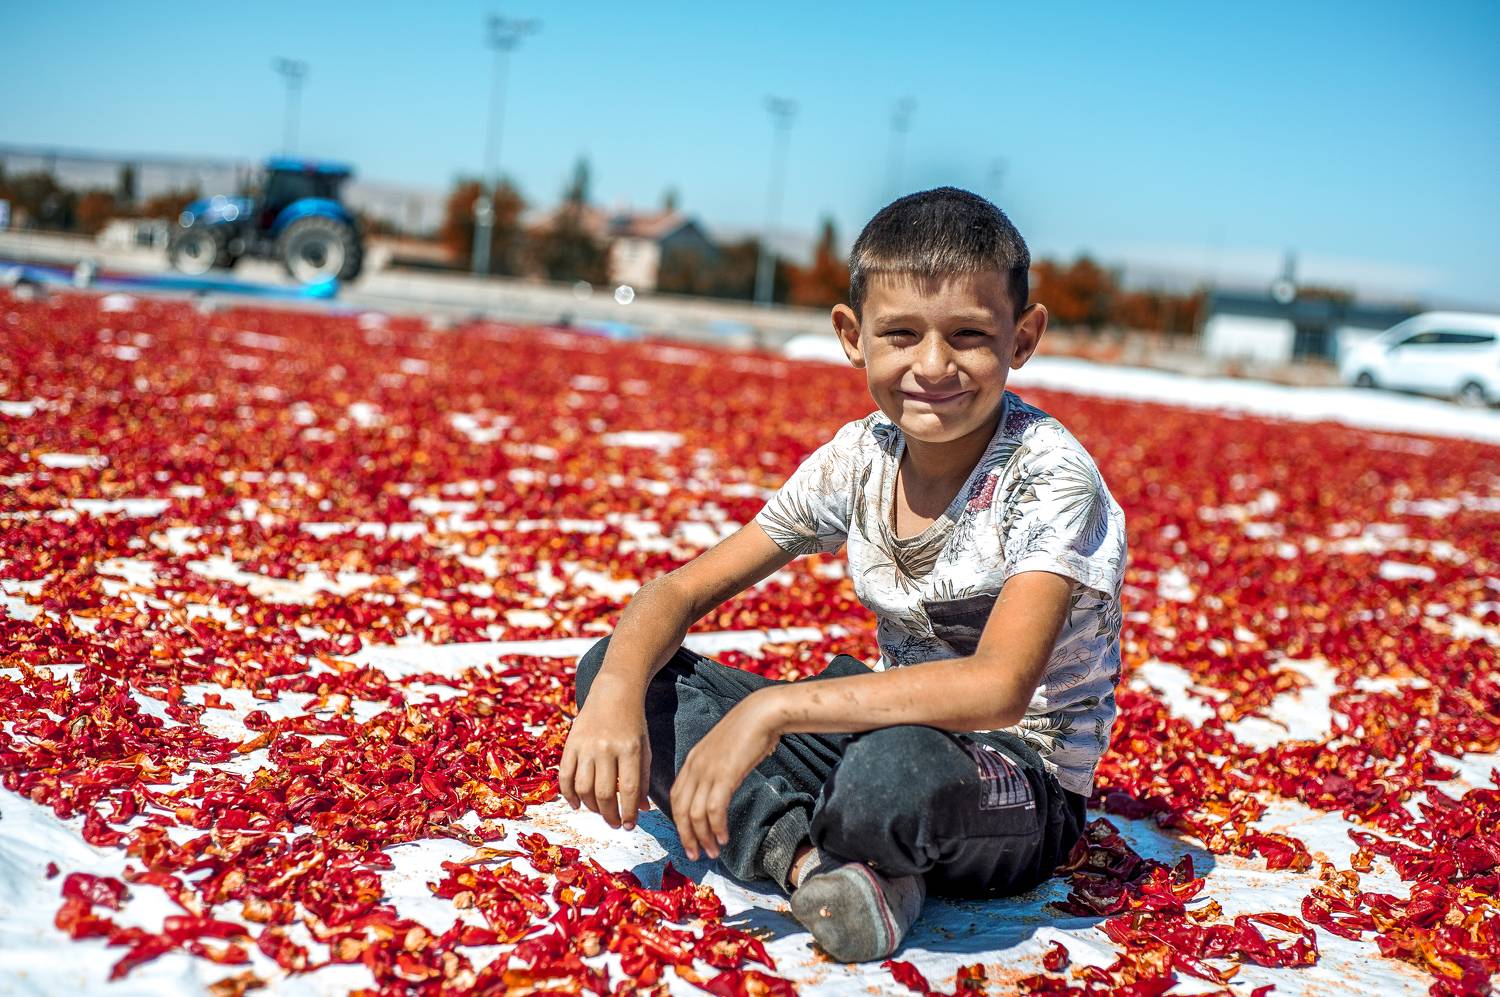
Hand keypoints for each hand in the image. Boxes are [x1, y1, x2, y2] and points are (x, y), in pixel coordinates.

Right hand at [558, 688, 651, 830]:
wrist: (614, 693)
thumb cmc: (633, 724)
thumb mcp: (645, 749)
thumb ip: (644, 780)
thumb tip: (641, 810)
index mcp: (630, 749)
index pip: (629, 790)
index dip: (628, 813)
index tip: (629, 826)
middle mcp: (606, 748)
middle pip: (604, 793)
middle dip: (609, 815)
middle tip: (614, 823)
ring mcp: (586, 746)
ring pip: (583, 788)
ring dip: (591, 807)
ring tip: (599, 812)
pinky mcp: (571, 743)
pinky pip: (565, 776)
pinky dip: (569, 795)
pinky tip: (576, 804)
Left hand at [670, 691, 781, 861]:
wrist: (762, 714)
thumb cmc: (748, 731)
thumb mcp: (723, 750)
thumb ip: (714, 768)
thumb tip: (718, 789)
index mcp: (692, 760)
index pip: (676, 797)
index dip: (679, 821)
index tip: (688, 837)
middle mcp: (694, 767)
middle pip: (680, 810)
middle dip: (686, 836)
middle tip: (695, 854)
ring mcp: (708, 771)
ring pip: (695, 814)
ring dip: (703, 837)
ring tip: (712, 851)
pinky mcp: (724, 776)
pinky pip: (714, 810)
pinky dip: (717, 828)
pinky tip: (724, 837)